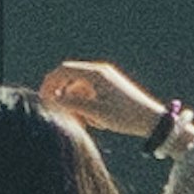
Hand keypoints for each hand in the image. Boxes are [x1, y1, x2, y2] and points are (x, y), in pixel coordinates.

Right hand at [35, 58, 169, 141]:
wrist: (151, 120)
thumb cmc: (125, 117)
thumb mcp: (96, 113)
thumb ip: (73, 105)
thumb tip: (53, 99)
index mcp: (96, 74)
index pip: (63, 70)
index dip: (49, 83)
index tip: (42, 99)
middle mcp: (100, 72)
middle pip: (69, 77)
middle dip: (61, 95)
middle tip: (58, 113)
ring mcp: (105, 78)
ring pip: (78, 87)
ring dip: (74, 103)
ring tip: (85, 123)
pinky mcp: (109, 87)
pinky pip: (88, 92)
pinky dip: (85, 105)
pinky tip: (95, 121)